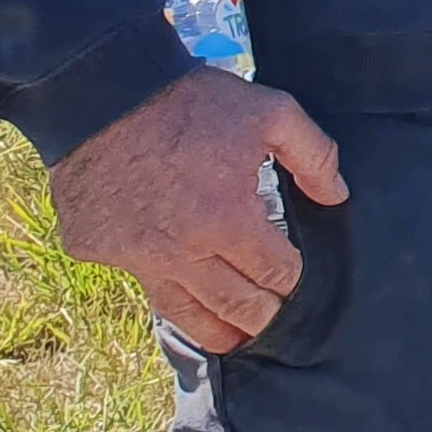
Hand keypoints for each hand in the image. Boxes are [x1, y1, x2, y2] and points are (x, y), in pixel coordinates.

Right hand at [48, 68, 346, 353]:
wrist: (102, 92)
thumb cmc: (191, 102)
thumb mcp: (270, 112)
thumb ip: (313, 155)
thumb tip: (337, 196)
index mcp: (227, 222)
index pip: (275, 273)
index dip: (289, 277)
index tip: (291, 274)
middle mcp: (181, 252)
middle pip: (234, 306)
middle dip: (260, 315)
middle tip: (270, 316)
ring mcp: (133, 257)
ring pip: (181, 313)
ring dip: (213, 330)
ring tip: (232, 339)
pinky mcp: (94, 251)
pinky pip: (133, 277)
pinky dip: (155, 281)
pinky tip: (173, 280)